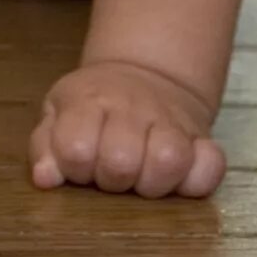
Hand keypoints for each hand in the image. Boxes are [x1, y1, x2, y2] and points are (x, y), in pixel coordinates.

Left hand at [29, 60, 225, 197]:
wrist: (146, 73)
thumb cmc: (93, 105)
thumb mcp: (58, 113)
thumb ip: (45, 146)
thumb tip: (44, 179)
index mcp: (88, 101)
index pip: (76, 148)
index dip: (74, 167)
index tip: (80, 165)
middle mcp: (132, 109)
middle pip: (121, 161)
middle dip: (111, 180)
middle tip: (111, 174)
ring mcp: (171, 122)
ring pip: (169, 160)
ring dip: (152, 183)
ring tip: (142, 179)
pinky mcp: (204, 137)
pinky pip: (212, 165)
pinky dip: (197, 180)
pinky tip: (179, 180)